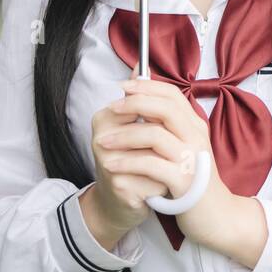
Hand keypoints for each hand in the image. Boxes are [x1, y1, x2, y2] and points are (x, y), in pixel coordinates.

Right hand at [87, 97, 169, 236]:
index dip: (163, 120)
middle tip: (170, 151)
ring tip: (162, 170)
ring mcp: (109, 163)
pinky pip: (158, 177)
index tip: (168, 130)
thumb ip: (138, 96)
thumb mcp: (133, 126)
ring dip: (168, 164)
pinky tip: (158, 187)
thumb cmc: (129, 161)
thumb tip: (142, 67)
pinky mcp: (120, 186)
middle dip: (169, 143)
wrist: (117, 204)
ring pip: (158, 154)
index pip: (144, 106)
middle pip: (153, 130)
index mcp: (105, 118)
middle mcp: (102, 138)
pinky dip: (165, 183)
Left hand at [100, 75, 233, 247]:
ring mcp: (191, 159)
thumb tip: (143, 101)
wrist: (214, 215)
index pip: (173, 95)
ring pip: (155, 135)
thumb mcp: (183, 148)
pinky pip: (150, 165)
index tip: (125, 86)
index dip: (148, 86)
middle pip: (166, 108)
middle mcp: (196, 137)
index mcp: (195, 126)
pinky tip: (112, 165)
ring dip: (124, 135)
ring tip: (103, 142)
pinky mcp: (184, 181)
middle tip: (112, 107)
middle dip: (135, 103)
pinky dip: (128, 162)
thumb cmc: (192, 180)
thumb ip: (167, 127)